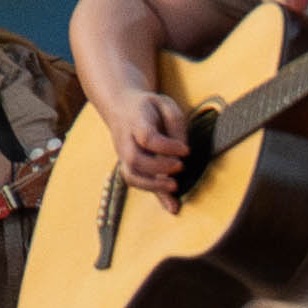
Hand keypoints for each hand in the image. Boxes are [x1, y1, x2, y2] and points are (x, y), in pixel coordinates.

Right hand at [95, 66, 191, 194]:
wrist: (120, 106)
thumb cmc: (149, 107)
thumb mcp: (166, 105)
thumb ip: (177, 125)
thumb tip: (184, 152)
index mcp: (136, 120)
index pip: (147, 138)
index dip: (167, 147)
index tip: (186, 150)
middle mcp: (125, 140)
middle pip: (135, 159)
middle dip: (159, 168)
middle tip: (181, 167)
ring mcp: (123, 154)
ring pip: (131, 175)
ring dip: (154, 186)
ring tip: (175, 187)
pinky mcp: (127, 165)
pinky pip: (135, 182)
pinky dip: (153, 192)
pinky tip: (171, 202)